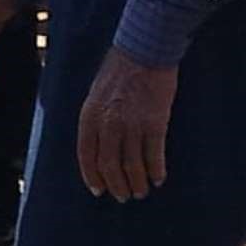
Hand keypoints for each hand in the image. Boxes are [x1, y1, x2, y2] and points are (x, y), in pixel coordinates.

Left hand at [75, 51, 176, 199]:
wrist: (145, 49)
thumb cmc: (120, 70)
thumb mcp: (96, 94)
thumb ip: (96, 120)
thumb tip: (98, 147)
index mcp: (90, 117)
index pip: (87, 156)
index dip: (92, 176)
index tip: (98, 190)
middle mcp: (108, 124)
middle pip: (109, 166)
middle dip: (116, 185)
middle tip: (123, 196)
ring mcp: (132, 125)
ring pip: (132, 165)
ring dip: (137, 183)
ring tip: (141, 191)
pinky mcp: (155, 123)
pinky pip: (154, 155)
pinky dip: (156, 170)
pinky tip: (159, 178)